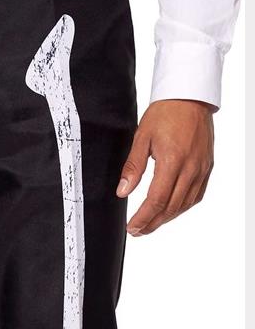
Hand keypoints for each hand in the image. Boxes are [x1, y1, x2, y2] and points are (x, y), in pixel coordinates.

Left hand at [116, 100, 214, 235]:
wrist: (190, 97)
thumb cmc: (166, 113)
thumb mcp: (142, 137)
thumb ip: (133, 167)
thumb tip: (122, 191)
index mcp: (172, 160)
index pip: (156, 200)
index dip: (143, 218)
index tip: (132, 227)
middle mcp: (190, 168)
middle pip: (171, 208)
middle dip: (152, 223)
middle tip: (138, 231)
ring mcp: (201, 169)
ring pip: (184, 205)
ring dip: (166, 218)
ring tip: (150, 224)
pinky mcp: (207, 167)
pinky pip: (196, 195)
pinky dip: (182, 207)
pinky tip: (170, 210)